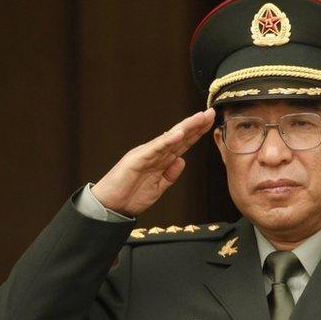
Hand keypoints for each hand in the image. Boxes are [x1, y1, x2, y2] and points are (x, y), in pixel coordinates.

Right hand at [91, 108, 215, 215]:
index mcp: (160, 160)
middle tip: (211, 112)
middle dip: (195, 125)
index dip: (196, 133)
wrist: (110, 207)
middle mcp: (154, 153)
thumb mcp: (158, 187)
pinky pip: (155, 149)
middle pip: (179, 136)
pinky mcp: (136, 159)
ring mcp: (145, 154)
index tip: (210, 123)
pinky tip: (179, 133)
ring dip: (185, 127)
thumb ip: (170, 175)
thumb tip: (182, 161)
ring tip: (199, 117)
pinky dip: (167, 140)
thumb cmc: (130, 196)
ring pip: (169, 138)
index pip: (182, 143)